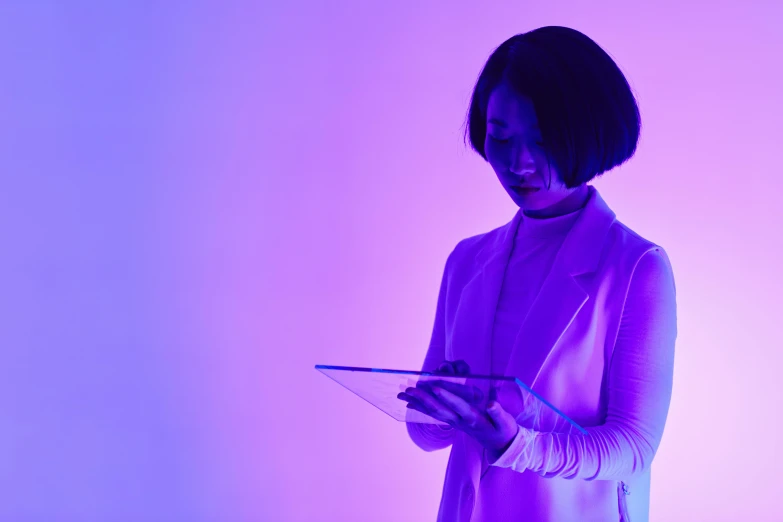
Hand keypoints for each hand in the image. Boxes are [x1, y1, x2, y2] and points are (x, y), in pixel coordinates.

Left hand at [398, 360, 519, 456]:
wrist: (499, 444)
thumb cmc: (503, 430)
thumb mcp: (505, 422)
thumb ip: (498, 413)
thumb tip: (491, 403)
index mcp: (474, 418)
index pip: (459, 406)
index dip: (448, 396)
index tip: (436, 386)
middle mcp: (460, 421)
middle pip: (439, 409)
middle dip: (423, 398)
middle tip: (409, 389)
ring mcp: (454, 422)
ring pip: (433, 412)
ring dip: (417, 402)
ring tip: (402, 394)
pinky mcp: (452, 421)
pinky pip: (434, 414)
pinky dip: (421, 408)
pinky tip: (410, 403)